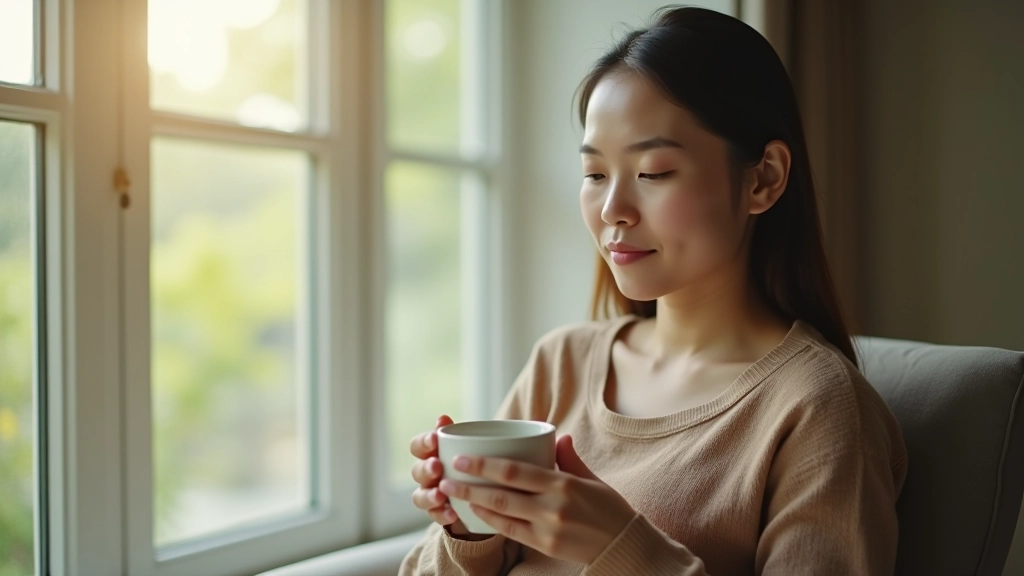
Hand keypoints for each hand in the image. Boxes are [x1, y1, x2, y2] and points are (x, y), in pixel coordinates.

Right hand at [409, 416, 470, 532]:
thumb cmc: (472, 460)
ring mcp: (430, 495)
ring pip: (419, 497)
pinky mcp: (439, 513)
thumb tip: (442, 417)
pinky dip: (442, 515)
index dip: (423, 443)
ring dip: (428, 496)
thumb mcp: (469, 445)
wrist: (486, 489)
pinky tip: (453, 514)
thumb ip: (456, 433)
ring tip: (440, 496)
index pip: (417, 446)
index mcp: (430, 454)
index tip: (434, 438)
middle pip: (416, 472)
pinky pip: (435, 516)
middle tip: (437, 467)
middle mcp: (426, 474)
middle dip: (426, 469)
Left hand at [438, 434, 635, 563]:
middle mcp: (553, 507)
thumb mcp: (592, 478)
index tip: (462, 458)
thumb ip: (569, 459)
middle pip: (501, 494)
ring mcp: (547, 529)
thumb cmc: (610, 508)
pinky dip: (490, 521)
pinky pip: (511, 532)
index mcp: (563, 484)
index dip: (484, 465)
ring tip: (451, 493)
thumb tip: (557, 436)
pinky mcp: (545, 546)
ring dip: (473, 503)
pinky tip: (476, 512)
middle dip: (469, 484)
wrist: (624, 545)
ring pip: (501, 514)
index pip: (515, 472)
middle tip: (445, 475)